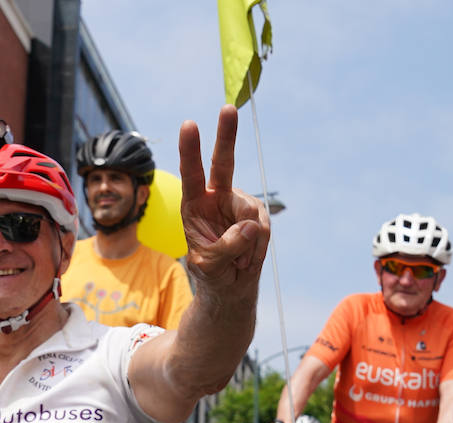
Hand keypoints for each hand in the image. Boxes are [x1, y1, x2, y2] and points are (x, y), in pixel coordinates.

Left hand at [178, 107, 269, 300]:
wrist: (230, 284)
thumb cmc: (210, 271)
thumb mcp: (208, 264)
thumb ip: (225, 246)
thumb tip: (251, 226)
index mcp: (194, 204)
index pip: (191, 173)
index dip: (191, 150)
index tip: (190, 125)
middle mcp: (217, 196)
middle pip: (224, 163)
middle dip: (227, 136)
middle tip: (228, 108)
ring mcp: (239, 204)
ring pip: (250, 215)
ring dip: (245, 244)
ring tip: (236, 259)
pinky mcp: (257, 215)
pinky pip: (263, 229)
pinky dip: (258, 248)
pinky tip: (248, 257)